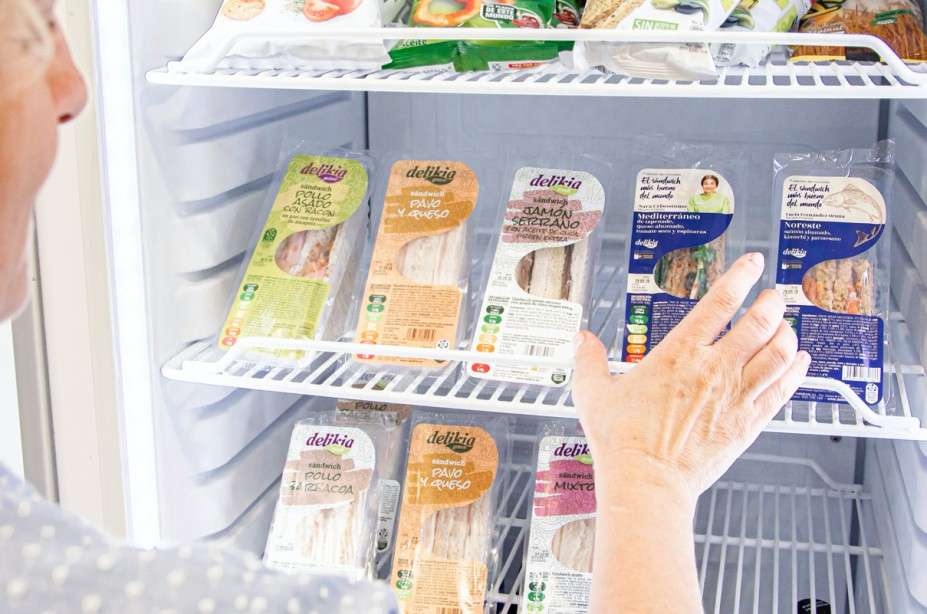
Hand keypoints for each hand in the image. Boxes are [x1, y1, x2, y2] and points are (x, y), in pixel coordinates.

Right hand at [572, 252, 810, 504]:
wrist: (647, 482)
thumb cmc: (622, 442)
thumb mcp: (595, 394)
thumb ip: (589, 361)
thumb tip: (581, 340)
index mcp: (679, 354)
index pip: (718, 304)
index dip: (740, 278)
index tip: (751, 265)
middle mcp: (714, 369)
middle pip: (758, 323)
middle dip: (771, 304)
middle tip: (774, 296)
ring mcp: (736, 396)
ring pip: (777, 353)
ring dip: (787, 334)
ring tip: (788, 325)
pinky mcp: (748, 423)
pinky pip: (783, 390)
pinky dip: (796, 371)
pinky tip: (802, 362)